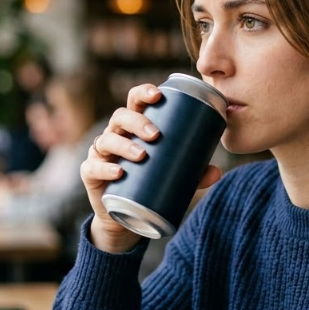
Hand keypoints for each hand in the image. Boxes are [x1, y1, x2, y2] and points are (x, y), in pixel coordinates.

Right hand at [81, 83, 222, 252]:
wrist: (124, 216)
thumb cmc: (149, 185)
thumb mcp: (173, 177)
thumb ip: (193, 174)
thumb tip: (218, 172)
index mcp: (133, 127)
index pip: (134, 101)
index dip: (143, 93)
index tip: (159, 95)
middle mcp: (115, 135)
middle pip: (120, 117)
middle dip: (137, 121)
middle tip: (156, 135)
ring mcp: (100, 153)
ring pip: (106, 140)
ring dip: (124, 144)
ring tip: (142, 155)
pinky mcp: (91, 174)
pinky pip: (93, 167)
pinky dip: (105, 168)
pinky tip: (119, 172)